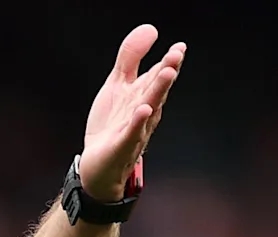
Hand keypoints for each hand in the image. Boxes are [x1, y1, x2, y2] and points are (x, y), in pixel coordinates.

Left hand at [78, 25, 185, 201]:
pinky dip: (137, 122)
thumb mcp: (117, 86)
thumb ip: (130, 58)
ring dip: (157, 92)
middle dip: (166, 73)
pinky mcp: (121, 147)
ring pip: (148, 109)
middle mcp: (143, 112)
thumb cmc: (112, 125)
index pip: (157, 76)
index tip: (179, 47)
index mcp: (143, 96)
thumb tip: (150, 29)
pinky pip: (131, 134)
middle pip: (156, 90)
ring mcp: (134, 130)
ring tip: (165, 74)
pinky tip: (142, 110)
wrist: (98, 165)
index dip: (168, 62)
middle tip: (176, 55)